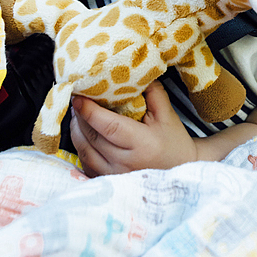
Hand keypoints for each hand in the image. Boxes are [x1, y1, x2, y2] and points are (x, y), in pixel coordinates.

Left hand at [70, 82, 197, 176]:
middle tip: (77, 99)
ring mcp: (115, 176)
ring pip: (84, 151)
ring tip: (78, 114)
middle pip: (92, 138)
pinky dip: (80, 146)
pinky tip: (83, 133)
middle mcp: (126, 163)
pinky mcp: (108, 182)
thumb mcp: (167, 114)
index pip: (109, 126)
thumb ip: (152, 92)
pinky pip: (85, 163)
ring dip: (77, 130)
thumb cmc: (173, 142)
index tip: (79, 96)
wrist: (179, 170)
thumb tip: (131, 74)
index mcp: (143, 144)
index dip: (90, 111)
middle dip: (80, 117)